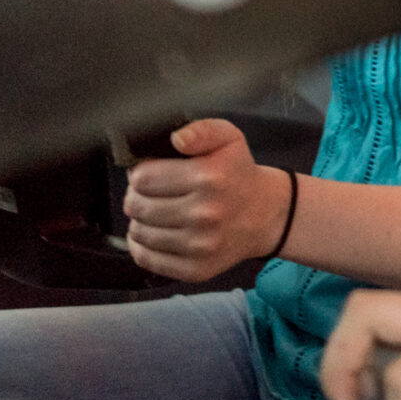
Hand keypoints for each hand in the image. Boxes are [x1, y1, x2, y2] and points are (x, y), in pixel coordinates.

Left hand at [122, 118, 287, 280]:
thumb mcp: (228, 138)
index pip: (143, 178)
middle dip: (136, 196)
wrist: (264, 215)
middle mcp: (204, 214)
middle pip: (137, 206)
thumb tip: (176, 139)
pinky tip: (153, 233)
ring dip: (139, 220)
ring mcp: (199, 246)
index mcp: (209, 178)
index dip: (140, 173)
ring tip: (153, 211)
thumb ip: (201, 130)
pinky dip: (141, 246)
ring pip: (139, 232)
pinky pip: (147, 259)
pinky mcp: (195, 269)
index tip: (150, 173)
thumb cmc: (238, 173)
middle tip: (148, 193)